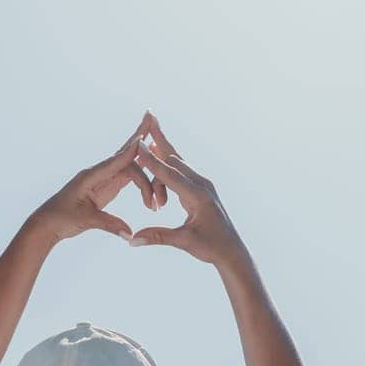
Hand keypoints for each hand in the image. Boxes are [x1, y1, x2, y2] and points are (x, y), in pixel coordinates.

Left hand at [32, 113, 161, 243]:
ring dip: (144, 160)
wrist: (49, 223)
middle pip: (124, 154)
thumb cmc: (61, 219)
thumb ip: (108, 224)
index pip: (115, 161)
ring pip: (128, 165)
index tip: (145, 140)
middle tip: (151, 117)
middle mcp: (98, 173)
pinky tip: (149, 162)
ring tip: (159, 141)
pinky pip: (126, 175)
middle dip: (138, 137)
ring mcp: (103, 179)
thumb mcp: (85, 221)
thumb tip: (129, 233)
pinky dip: (140, 170)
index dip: (131, 152)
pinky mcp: (106, 187)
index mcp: (91, 176)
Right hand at [128, 114, 245, 266]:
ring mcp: (203, 185)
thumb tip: (132, 240)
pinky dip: (167, 163)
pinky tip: (158, 155)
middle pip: (174, 157)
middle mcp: (202, 185)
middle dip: (158, 138)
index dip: (151, 159)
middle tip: (147, 114)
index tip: (137, 143)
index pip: (169, 174)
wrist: (232, 251)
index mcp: (198, 196)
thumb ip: (158, 237)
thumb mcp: (184, 242)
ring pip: (178, 163)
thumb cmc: (211, 248)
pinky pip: (182, 171)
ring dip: (161, 153)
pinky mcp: (201, 188)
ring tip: (149, 136)